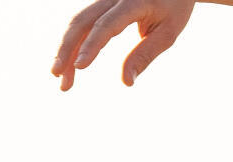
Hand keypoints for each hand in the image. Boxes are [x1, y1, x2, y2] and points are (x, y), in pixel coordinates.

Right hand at [52, 0, 195, 89]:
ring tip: (61, 78)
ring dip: (66, 50)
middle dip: (66, 50)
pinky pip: (82, 21)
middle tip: (58, 78)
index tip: (79, 67)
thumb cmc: (174, 7)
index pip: (106, 25)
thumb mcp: (166, 34)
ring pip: (77, 22)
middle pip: (82, 21)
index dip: (91, 46)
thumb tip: (126, 82)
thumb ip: (144, 55)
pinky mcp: (100, 3)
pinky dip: (73, 43)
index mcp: (133, 2)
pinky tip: (69, 62)